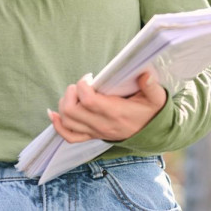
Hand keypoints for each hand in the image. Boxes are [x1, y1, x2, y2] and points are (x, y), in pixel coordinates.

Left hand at [48, 72, 167, 143]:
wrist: (152, 133)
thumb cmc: (151, 112)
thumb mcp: (156, 98)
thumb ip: (151, 86)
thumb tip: (144, 74)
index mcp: (115, 113)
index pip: (88, 101)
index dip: (83, 86)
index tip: (90, 78)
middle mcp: (102, 125)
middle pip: (71, 111)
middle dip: (71, 93)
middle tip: (81, 85)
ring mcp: (95, 132)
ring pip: (67, 121)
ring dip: (64, 104)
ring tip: (75, 93)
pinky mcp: (92, 136)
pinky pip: (69, 136)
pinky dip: (58, 125)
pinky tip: (54, 113)